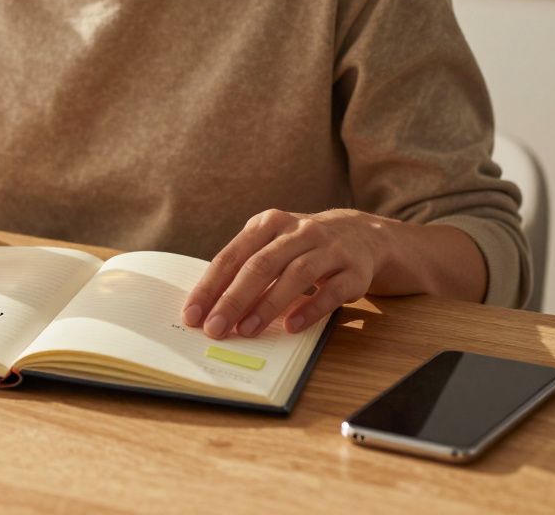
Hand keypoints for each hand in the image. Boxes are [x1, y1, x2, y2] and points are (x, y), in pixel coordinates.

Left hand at [182, 209, 392, 338]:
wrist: (362, 235)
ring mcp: (329, 249)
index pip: (232, 256)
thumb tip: (208, 307)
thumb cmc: (301, 246)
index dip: (210, 287)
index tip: (192, 315)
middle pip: (260, 265)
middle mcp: (298, 231)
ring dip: (267, 306)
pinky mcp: (354, 270)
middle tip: (214, 328)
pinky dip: (310, 309)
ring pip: (295, 276)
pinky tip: (291, 326)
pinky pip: (331, 291)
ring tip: (246, 331)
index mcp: (268, 223)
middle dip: (233, 299)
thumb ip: (243, 268)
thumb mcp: (271, 244)